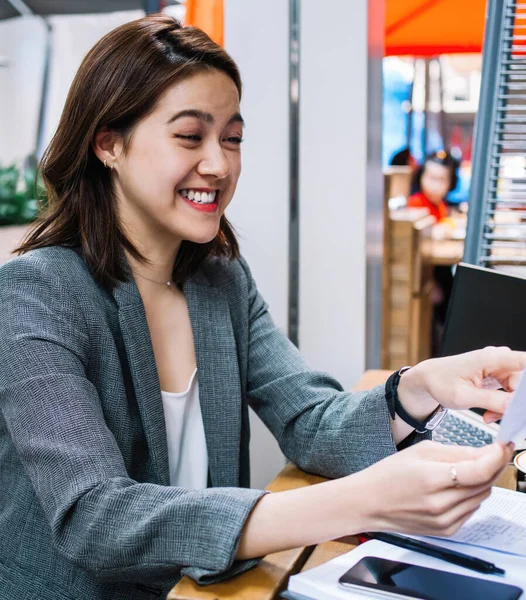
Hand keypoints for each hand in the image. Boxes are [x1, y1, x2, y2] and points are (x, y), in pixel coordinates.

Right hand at [352, 440, 512, 536]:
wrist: (369, 502)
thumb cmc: (388, 474)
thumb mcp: (420, 451)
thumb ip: (457, 452)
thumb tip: (487, 452)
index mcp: (431, 479)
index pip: (480, 471)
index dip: (497, 457)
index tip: (503, 445)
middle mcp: (441, 505)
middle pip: (486, 484)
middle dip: (492, 466)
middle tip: (491, 451)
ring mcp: (445, 521)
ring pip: (482, 497)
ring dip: (482, 481)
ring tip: (465, 468)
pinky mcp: (447, 530)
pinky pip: (472, 509)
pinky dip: (470, 495)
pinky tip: (454, 486)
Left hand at [398, 347, 525, 423]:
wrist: (430, 378)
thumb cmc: (441, 382)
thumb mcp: (462, 396)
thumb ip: (491, 401)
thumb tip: (513, 406)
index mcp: (491, 358)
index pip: (524, 362)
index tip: (522, 401)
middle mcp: (498, 359)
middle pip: (522, 381)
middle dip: (516, 402)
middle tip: (501, 416)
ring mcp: (499, 366)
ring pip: (518, 388)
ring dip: (508, 406)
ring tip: (489, 415)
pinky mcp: (498, 375)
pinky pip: (511, 391)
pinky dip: (503, 404)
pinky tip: (489, 412)